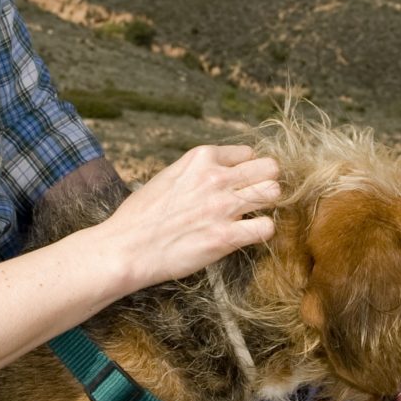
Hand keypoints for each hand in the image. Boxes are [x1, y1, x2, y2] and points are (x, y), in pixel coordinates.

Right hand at [99, 143, 279, 292]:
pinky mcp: (226, 237)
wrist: (126, 248)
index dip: (246, 170)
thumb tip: (215, 176)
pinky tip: (247, 235)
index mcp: (200, 158)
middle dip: (265, 181)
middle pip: (269, 168)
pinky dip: (261, 232)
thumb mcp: (169, 177)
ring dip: (267, 205)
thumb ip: (196, 173)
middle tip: (254, 198)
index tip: (240, 183)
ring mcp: (223, 207)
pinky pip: (266, 228)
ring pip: (274, 192)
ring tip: (252, 215)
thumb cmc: (140, 216)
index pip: (248, 153)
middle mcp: (216, 178)